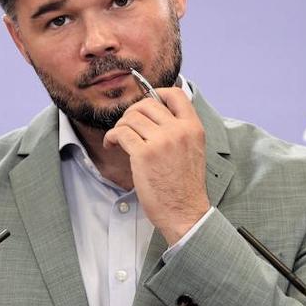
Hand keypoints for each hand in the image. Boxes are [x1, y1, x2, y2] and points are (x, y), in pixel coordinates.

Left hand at [103, 86, 209, 244]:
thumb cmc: (184, 186)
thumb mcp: (192, 150)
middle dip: (131, 113)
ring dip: (120, 126)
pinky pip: (120, 133)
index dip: (156, 93)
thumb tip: (154, 114)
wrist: (184, 213)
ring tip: (119, 140)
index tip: (144, 105)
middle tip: (126, 127)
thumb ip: (179, 131)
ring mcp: (161, 141)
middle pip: (147, 104)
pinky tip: (112, 145)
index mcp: (193, 128)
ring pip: (130, 118)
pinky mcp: (144, 154)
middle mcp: (178, 130)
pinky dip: (111, 137)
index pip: (176, 94)